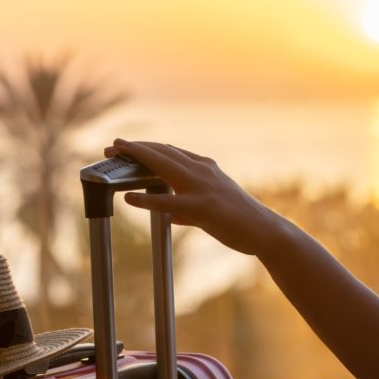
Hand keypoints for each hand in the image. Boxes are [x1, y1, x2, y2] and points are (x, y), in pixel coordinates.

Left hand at [105, 139, 288, 255]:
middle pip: (163, 152)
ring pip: (163, 166)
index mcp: (206, 169)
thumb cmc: (241, 222)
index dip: (148, 148)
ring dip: (136, 158)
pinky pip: (167, 202)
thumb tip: (171, 216)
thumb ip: (189, 210)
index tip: (129, 146)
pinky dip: (146, 199)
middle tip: (112, 146)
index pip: (171, 152)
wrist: (266, 231)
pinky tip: (129, 198)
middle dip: (135, 147)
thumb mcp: (212, 210)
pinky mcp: (201, 207)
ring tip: (114, 156)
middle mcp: (203, 171)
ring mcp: (202, 187)